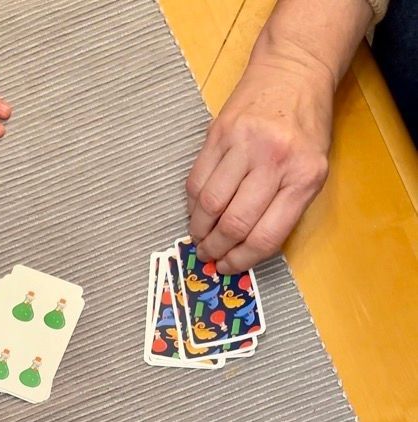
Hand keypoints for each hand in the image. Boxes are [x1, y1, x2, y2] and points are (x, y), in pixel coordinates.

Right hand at [185, 47, 333, 272]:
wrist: (295, 70)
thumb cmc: (305, 127)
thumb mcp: (312, 170)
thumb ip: (284, 208)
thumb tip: (245, 247)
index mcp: (304, 177)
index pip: (265, 235)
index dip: (242, 260)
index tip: (230, 267)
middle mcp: (274, 161)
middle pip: (234, 223)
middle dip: (217, 249)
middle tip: (209, 256)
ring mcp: (244, 145)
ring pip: (209, 204)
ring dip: (199, 230)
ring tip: (199, 238)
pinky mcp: (219, 133)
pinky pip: (197, 180)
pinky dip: (192, 205)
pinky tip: (196, 213)